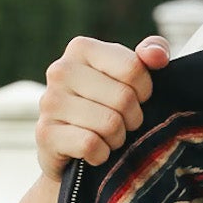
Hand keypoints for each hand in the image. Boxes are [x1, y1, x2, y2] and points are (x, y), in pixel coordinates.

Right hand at [36, 34, 171, 182]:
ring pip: (109, 123)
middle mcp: (60, 70)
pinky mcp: (45, 134)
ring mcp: (49, 102)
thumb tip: (157, 56)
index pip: (133, 68)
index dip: (145, 90)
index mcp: (82, 48)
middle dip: (133, 117)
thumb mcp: (133, 72)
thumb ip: (153, 52)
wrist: (72, 148)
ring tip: (108, 135)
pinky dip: (101, 154)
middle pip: (123, 98)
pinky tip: (94, 151)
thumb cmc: (108, 103)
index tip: (137, 97)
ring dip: (118, 138)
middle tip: (122, 121)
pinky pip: (90, 145)